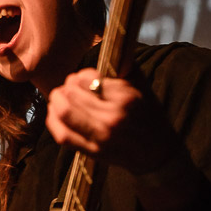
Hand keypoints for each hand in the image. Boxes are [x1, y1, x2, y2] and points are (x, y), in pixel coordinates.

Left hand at [46, 67, 201, 210]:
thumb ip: (120, 71)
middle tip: (66, 88)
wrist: (157, 152)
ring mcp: (101, 136)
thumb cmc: (148, 117)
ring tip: (58, 99)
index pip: (87, 79)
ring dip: (56, 102)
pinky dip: (53, 121)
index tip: (80, 79)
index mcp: (125, 97)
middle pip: (71, 95)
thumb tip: (95, 58)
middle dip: (65, 88)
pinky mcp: (93, 151)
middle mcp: (112, 116)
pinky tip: (55, 115)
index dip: (79, 77)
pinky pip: (63, 135)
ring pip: (63, 113)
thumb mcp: (140, 88)